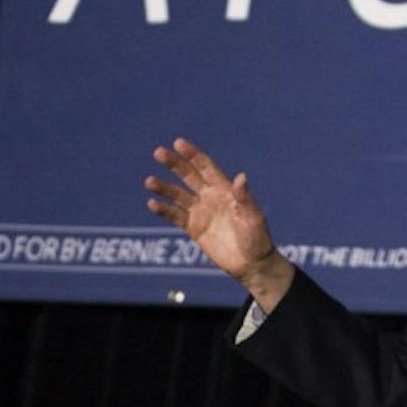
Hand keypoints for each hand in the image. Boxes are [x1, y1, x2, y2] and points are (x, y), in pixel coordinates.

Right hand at [145, 138, 293, 309]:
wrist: (251, 264)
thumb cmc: (257, 238)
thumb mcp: (253, 217)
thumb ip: (244, 198)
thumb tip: (241, 177)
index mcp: (225, 190)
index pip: (206, 167)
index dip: (193, 155)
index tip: (178, 143)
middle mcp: (210, 197)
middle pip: (188, 176)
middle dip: (174, 164)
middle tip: (158, 152)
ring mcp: (201, 212)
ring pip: (178, 195)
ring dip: (164, 188)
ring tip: (149, 181)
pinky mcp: (194, 228)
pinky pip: (175, 216)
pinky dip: (164, 210)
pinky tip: (152, 204)